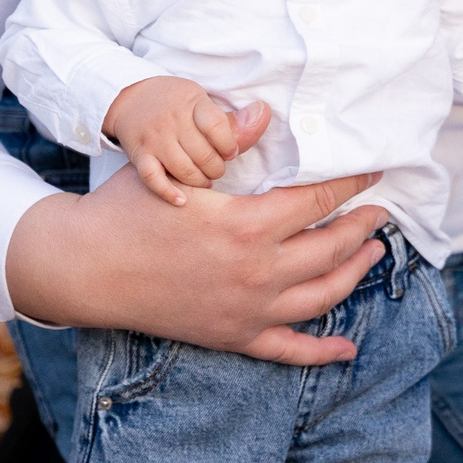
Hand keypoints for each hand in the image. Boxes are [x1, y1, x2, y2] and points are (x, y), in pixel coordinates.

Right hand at [8, 115, 390, 364]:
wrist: (83, 267)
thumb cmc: (126, 211)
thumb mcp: (179, 170)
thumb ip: (230, 144)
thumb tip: (264, 111)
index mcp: (248, 226)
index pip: (319, 200)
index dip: (352, 185)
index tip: (374, 174)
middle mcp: (258, 272)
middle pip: (331, 247)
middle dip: (363, 226)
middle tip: (379, 212)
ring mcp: (248, 309)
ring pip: (323, 295)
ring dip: (355, 272)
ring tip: (373, 253)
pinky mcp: (233, 336)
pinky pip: (289, 350)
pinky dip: (322, 352)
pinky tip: (348, 350)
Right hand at [104, 77, 252, 204]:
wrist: (131, 98)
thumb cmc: (177, 103)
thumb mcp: (202, 101)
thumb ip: (231, 118)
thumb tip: (263, 112)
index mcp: (193, 103)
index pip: (217, 127)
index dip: (229, 145)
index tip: (231, 152)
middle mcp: (172, 121)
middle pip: (203, 153)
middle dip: (216, 168)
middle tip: (217, 169)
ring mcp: (154, 139)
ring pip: (182, 169)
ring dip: (200, 181)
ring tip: (205, 180)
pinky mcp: (139, 155)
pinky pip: (152, 177)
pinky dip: (168, 192)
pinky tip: (183, 200)